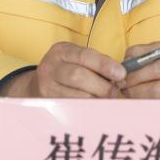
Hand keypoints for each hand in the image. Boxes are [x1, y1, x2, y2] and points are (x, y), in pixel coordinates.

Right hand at [2, 41, 125, 98]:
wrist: (38, 84)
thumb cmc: (66, 70)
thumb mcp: (77, 58)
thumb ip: (96, 62)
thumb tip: (119, 74)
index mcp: (62, 50)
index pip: (85, 55)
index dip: (105, 65)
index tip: (121, 74)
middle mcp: (51, 66)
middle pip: (79, 76)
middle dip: (102, 86)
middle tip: (114, 91)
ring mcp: (46, 85)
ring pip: (75, 94)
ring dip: (96, 99)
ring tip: (106, 99)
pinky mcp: (47, 102)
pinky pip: (71, 107)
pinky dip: (87, 108)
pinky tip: (95, 107)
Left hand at [119, 41, 159, 99]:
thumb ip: (144, 51)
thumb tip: (124, 62)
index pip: (155, 70)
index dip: (133, 75)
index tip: (121, 77)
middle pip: (154, 90)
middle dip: (133, 89)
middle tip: (122, 88)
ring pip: (156, 104)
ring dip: (138, 100)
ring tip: (130, 93)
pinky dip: (147, 107)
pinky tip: (142, 102)